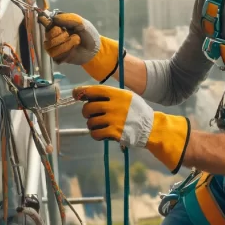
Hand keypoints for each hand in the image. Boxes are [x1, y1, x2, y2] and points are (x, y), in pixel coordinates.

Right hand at [44, 13, 120, 81]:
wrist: (95, 50)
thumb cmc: (89, 35)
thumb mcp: (82, 23)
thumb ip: (69, 18)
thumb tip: (54, 18)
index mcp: (59, 24)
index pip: (47, 22)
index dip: (50, 23)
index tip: (59, 25)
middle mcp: (54, 34)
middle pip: (48, 33)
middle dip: (61, 34)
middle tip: (70, 34)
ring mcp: (55, 45)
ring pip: (50, 44)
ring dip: (65, 43)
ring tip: (75, 42)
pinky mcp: (57, 56)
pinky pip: (54, 53)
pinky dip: (65, 51)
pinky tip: (72, 49)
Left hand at [74, 85, 190, 173]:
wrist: (149, 127)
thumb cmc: (137, 111)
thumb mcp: (127, 96)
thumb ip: (110, 95)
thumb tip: (87, 95)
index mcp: (116, 94)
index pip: (93, 90)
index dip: (81, 92)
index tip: (75, 94)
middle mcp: (113, 105)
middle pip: (88, 108)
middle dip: (86, 112)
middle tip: (91, 115)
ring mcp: (113, 119)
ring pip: (90, 122)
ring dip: (91, 125)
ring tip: (99, 125)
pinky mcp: (113, 132)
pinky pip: (95, 133)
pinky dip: (95, 134)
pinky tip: (101, 133)